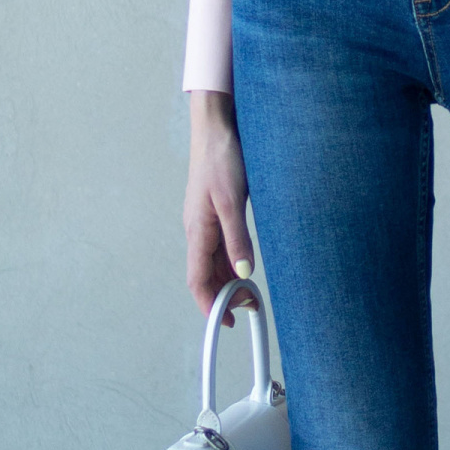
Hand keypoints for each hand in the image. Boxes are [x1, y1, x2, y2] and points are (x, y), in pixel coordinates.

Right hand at [184, 89, 257, 316]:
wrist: (217, 126)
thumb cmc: (221, 158)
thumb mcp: (233, 201)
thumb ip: (237, 239)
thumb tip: (242, 274)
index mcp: (197, 230)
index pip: (198, 281)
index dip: (210, 306)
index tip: (228, 323)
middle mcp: (198, 230)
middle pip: (206, 275)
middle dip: (225, 296)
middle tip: (251, 307)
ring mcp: (206, 221)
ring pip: (214, 262)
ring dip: (230, 280)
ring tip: (252, 292)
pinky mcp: (216, 211)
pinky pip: (221, 246)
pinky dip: (232, 262)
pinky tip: (246, 265)